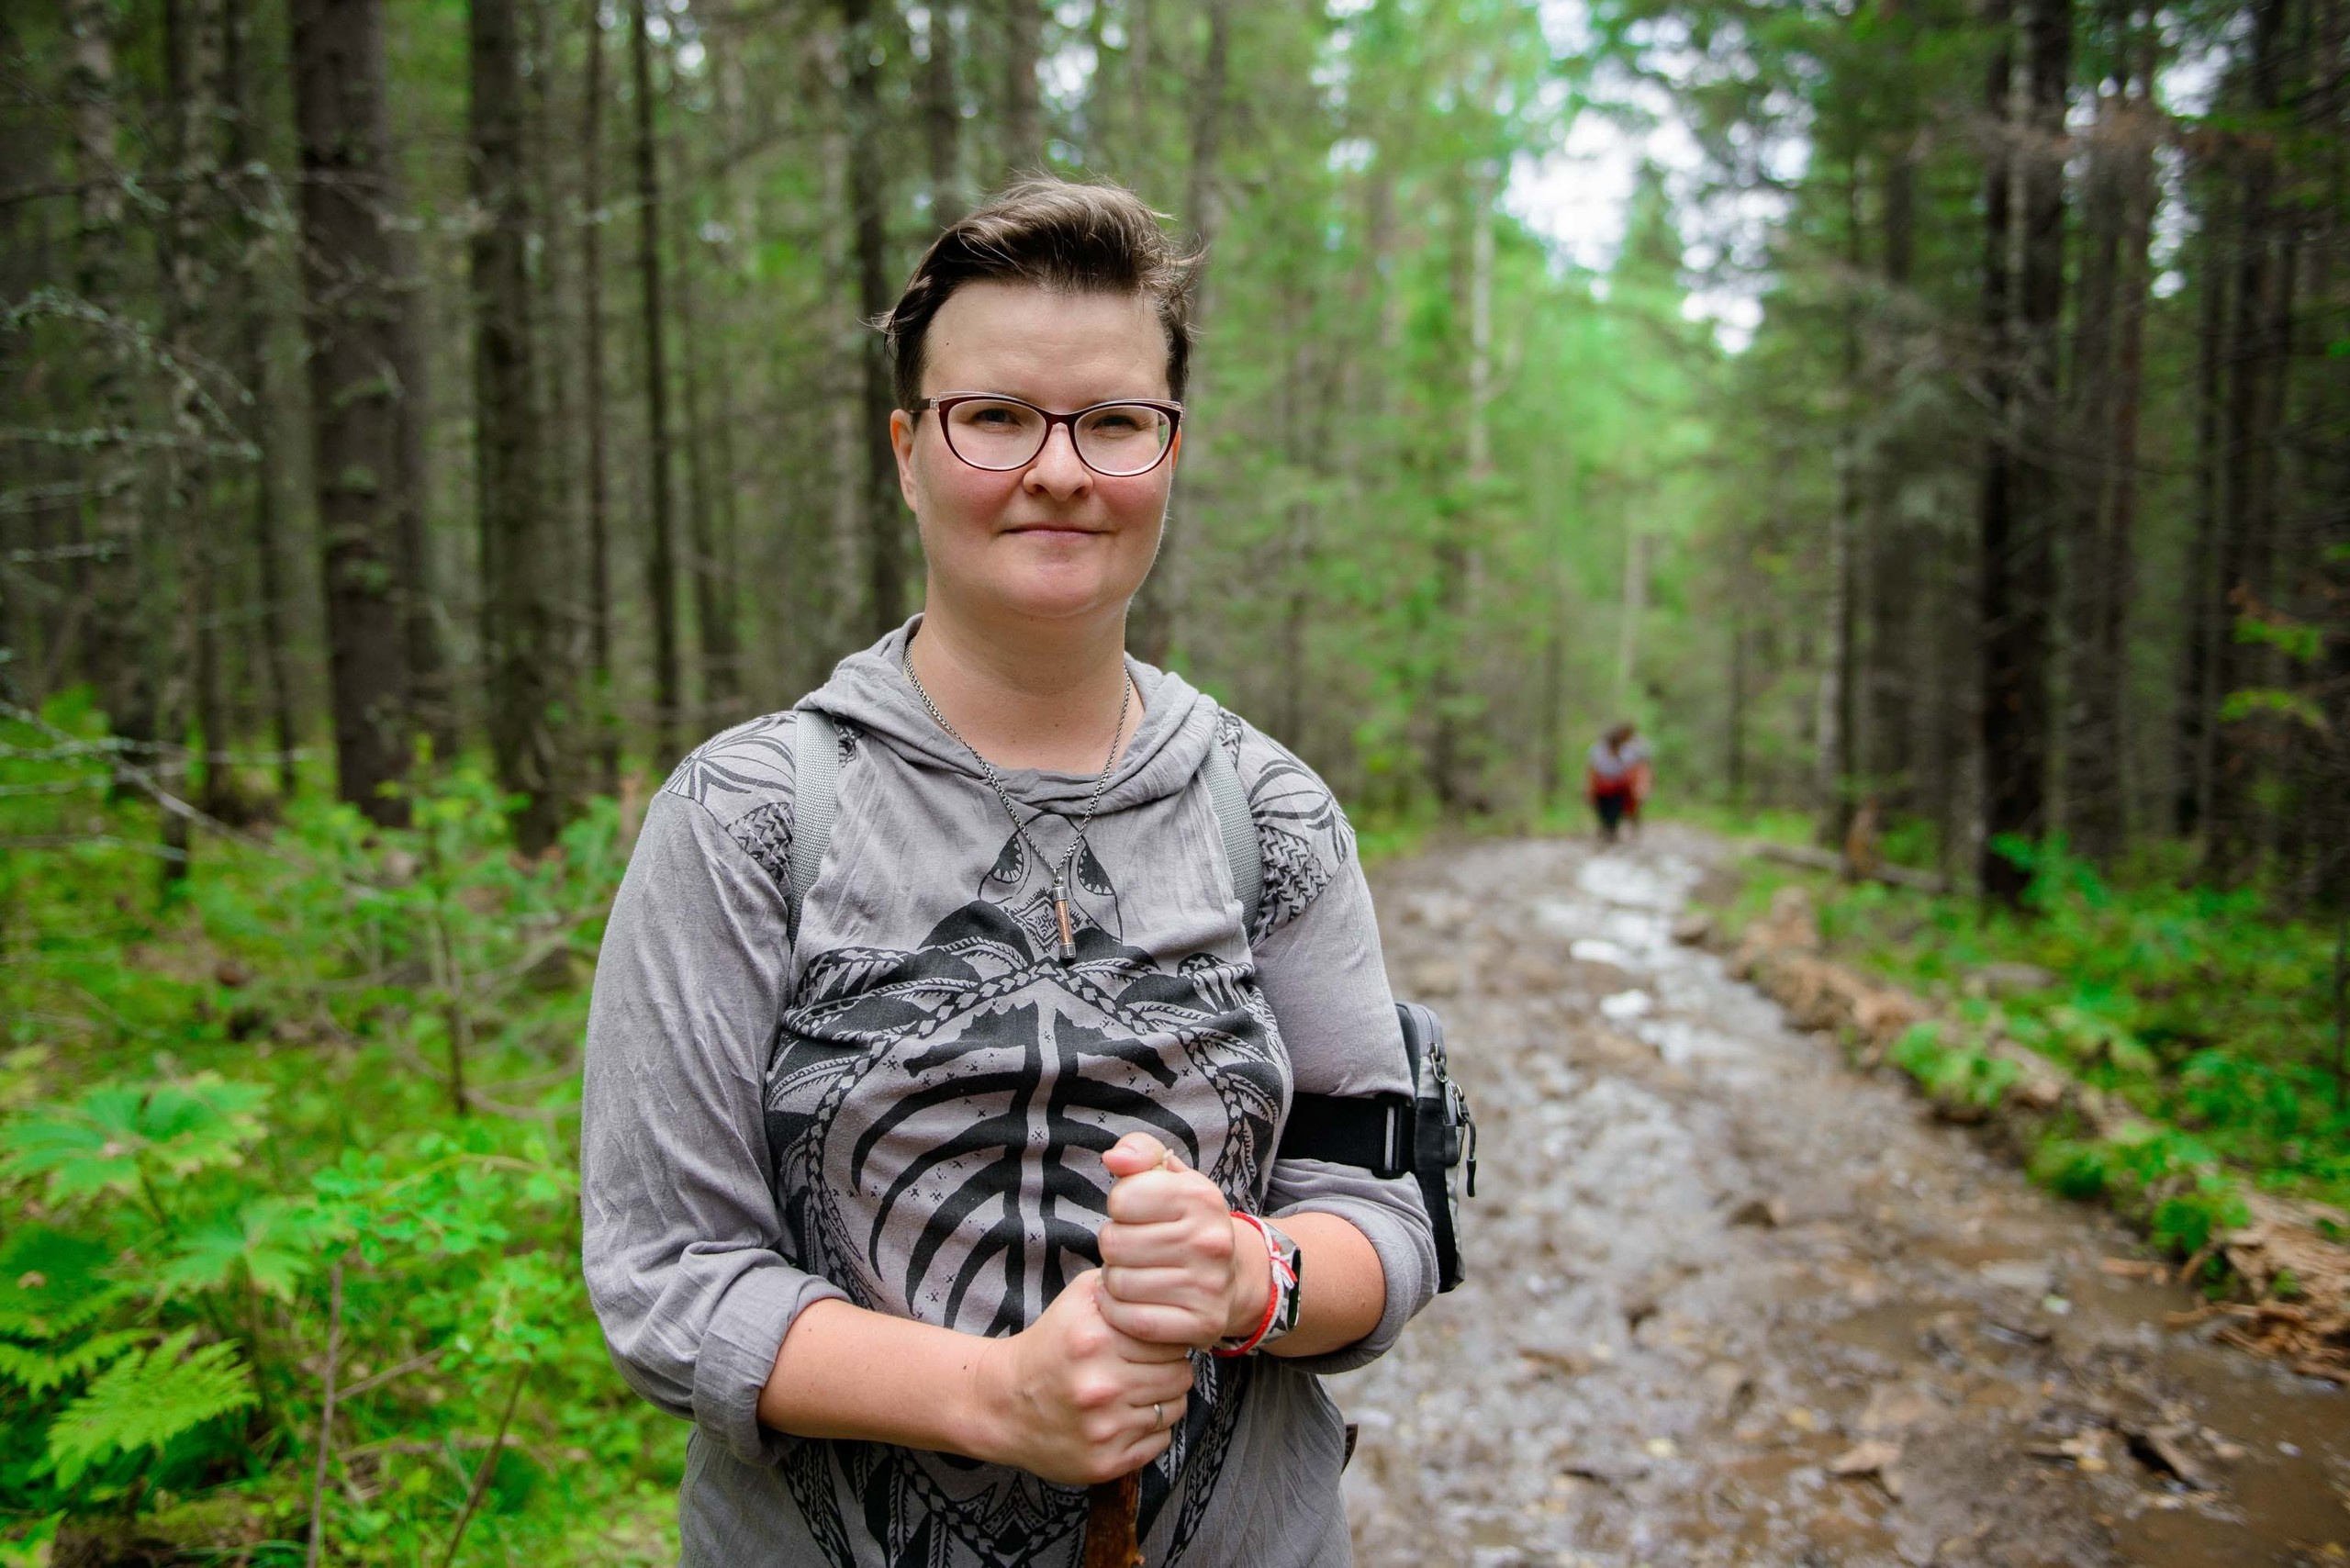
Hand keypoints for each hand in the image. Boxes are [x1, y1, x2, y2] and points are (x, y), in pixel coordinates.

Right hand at [967, 1271, 1192, 1485]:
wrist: (1002, 1404)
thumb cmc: (1048, 1346)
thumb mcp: (1076, 1300)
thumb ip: (1120, 1283)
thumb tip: (1166, 1282)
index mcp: (1095, 1340)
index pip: (1172, 1338)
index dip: (1167, 1337)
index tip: (1153, 1340)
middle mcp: (1101, 1385)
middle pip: (1180, 1374)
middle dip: (1169, 1368)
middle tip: (1147, 1367)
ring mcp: (1104, 1429)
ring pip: (1176, 1408)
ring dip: (1163, 1399)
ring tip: (1137, 1390)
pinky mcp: (1106, 1462)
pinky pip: (1162, 1441)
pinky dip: (1152, 1429)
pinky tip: (1127, 1417)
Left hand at [1095, 1132, 1270, 1349]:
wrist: (1232, 1275)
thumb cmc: (1186, 1221)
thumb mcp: (1170, 1177)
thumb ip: (1140, 1152)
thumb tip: (1114, 1159)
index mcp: (1202, 1197)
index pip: (1122, 1198)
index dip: (1120, 1207)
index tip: (1135, 1215)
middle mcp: (1211, 1241)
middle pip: (1113, 1244)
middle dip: (1113, 1246)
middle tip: (1131, 1250)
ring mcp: (1209, 1286)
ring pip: (1119, 1284)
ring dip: (1114, 1281)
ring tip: (1133, 1274)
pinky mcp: (1203, 1324)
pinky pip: (1133, 1321)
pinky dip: (1119, 1313)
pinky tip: (1129, 1302)